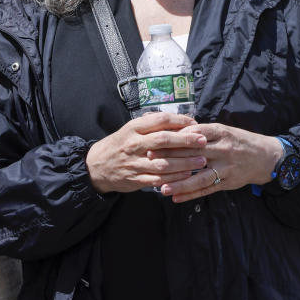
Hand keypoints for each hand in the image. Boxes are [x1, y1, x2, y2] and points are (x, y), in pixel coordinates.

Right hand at [86, 112, 208, 193]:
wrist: (96, 166)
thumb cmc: (119, 144)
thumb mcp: (130, 129)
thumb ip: (151, 124)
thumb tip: (178, 119)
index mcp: (133, 128)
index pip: (160, 120)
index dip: (179, 120)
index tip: (194, 124)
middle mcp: (134, 144)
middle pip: (164, 140)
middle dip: (186, 141)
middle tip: (203, 141)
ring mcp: (134, 163)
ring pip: (163, 163)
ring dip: (184, 162)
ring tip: (201, 161)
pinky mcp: (135, 179)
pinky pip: (158, 179)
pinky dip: (174, 178)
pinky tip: (186, 175)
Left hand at [154, 123, 283, 202]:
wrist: (266, 157)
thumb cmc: (239, 141)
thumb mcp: (223, 130)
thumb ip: (202, 132)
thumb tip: (175, 130)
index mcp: (220, 132)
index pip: (193, 134)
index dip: (174, 138)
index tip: (155, 140)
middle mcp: (223, 149)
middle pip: (193, 154)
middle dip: (170, 158)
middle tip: (150, 161)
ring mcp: (226, 167)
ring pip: (199, 176)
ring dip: (179, 183)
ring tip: (161, 188)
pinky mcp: (228, 182)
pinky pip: (207, 189)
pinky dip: (191, 194)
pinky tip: (176, 198)